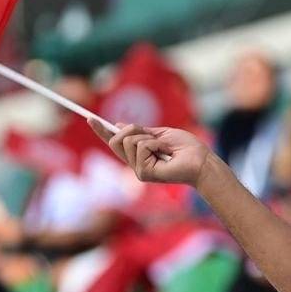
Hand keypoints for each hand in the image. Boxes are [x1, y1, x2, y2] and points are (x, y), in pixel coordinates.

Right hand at [89, 121, 217, 186]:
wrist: (201, 160)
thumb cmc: (186, 148)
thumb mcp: (161, 133)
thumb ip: (141, 132)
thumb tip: (120, 125)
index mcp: (138, 154)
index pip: (115, 142)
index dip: (101, 131)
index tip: (89, 118)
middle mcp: (135, 163)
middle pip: (116, 139)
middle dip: (132, 129)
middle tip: (153, 135)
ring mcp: (138, 169)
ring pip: (128, 141)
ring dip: (149, 138)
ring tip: (165, 147)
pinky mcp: (143, 173)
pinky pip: (140, 147)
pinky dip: (155, 144)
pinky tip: (166, 153)